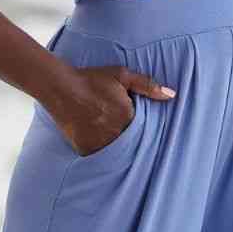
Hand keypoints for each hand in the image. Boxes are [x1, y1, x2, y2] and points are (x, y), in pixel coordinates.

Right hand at [47, 63, 174, 156]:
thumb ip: (148, 86)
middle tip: (119, 129)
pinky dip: (100, 152)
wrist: (60, 88)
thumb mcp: (122, 76)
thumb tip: (171, 95)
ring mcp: (101, 143)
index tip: (136, 124)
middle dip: (128, 137)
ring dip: (116, 146)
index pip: (142, 129)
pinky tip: (98, 143)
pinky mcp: (86, 149)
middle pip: (130, 141)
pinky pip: (99, 156)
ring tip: (109, 136)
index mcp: (128, 116)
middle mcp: (116, 133)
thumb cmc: (92, 79)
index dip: (140, 127)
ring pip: (116, 150)